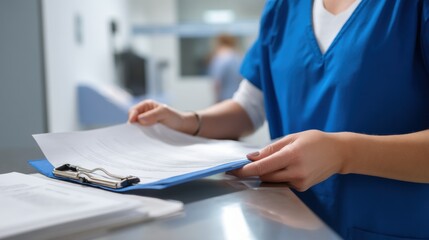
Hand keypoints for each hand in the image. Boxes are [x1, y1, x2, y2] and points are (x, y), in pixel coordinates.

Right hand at [128, 100, 198, 134]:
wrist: (184, 128)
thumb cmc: (175, 118)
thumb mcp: (164, 113)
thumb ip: (153, 115)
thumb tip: (139, 119)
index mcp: (146, 106)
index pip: (133, 111)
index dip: (132, 116)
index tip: (132, 122)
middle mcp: (144, 114)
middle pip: (132, 120)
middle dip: (133, 126)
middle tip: (136, 132)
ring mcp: (145, 124)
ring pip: (136, 129)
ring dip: (137, 132)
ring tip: (140, 137)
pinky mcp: (148, 133)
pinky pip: (141, 135)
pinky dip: (141, 137)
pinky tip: (144, 140)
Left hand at [230, 130, 345, 191]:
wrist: (338, 153)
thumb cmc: (315, 141)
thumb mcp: (292, 137)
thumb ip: (271, 149)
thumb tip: (251, 157)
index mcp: (292, 155)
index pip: (262, 167)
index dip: (245, 170)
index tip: (233, 171)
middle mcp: (296, 171)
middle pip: (264, 176)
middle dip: (253, 171)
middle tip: (244, 166)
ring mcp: (300, 181)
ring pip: (272, 181)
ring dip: (265, 174)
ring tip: (268, 163)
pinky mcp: (302, 187)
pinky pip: (282, 183)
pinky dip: (277, 176)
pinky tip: (283, 168)